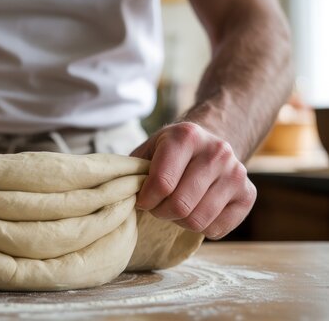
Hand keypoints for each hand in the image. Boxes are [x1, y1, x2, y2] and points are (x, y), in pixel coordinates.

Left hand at [130, 122, 255, 239]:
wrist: (210, 143)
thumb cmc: (170, 153)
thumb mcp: (148, 150)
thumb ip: (133, 171)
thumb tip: (119, 193)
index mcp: (186, 136)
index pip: (162, 183)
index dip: (145, 200)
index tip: (142, 200)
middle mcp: (216, 151)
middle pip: (180, 206)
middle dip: (160, 212)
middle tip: (157, 206)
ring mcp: (236, 173)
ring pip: (198, 221)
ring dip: (179, 222)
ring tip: (175, 208)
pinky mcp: (248, 194)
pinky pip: (217, 230)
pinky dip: (201, 228)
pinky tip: (197, 210)